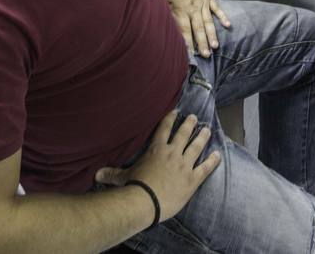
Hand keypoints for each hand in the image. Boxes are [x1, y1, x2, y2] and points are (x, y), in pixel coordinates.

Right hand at [95, 111, 220, 223]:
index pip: (164, 129)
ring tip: (207, 130)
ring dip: (202, 137)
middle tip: (195, 117)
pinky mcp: (192, 179)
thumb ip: (111, 174)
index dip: (170, 119)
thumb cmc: (134, 188)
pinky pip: (205, 168)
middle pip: (183, 134)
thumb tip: (96, 174)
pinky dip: (212, 161)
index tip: (176, 112)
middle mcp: (172, 153)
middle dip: (189, 124)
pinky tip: (218, 154)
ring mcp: (184, 165)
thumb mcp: (122, 178)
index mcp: (156, 150)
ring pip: (196, 147)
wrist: (147, 202)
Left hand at [161, 0, 229, 56]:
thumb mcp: (165, 1)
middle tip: (207, 55)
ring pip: (208, 21)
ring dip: (212, 34)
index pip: (185, 29)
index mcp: (181, 9)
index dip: (188, 42)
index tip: (191, 53)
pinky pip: (216, 8)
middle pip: (198, 28)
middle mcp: (193, 8)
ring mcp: (202, 2)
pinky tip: (228, 25)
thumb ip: (170, 15)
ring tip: (216, 46)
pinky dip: (222, 16)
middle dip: (202, 42)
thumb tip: (171, 31)